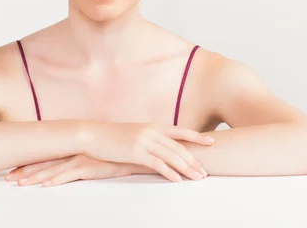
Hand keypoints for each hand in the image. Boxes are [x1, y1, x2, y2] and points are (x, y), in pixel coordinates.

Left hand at [5, 154, 132, 186]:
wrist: (136, 151)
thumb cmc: (117, 155)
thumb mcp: (95, 157)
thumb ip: (82, 160)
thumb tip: (70, 167)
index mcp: (74, 148)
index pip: (47, 156)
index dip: (30, 163)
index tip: (14, 169)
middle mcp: (75, 150)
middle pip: (45, 162)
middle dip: (25, 170)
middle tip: (8, 178)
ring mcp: (82, 157)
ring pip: (54, 169)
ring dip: (35, 177)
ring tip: (20, 184)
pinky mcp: (92, 166)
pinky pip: (70, 175)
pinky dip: (57, 180)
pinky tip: (46, 185)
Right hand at [85, 122, 214, 181]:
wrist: (94, 135)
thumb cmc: (114, 137)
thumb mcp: (136, 133)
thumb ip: (151, 138)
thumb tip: (163, 147)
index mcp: (154, 126)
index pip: (181, 131)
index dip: (198, 137)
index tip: (212, 141)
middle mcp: (152, 131)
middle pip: (179, 147)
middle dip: (194, 161)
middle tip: (205, 172)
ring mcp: (144, 141)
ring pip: (172, 156)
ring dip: (186, 168)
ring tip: (197, 178)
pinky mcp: (136, 152)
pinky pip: (157, 164)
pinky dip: (169, 172)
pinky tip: (178, 180)